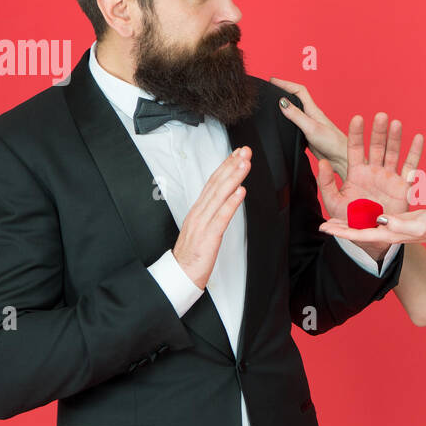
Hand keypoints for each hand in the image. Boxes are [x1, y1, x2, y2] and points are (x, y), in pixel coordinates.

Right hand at [172, 146, 249, 289]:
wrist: (180, 274)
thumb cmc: (193, 254)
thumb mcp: (202, 228)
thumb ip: (211, 213)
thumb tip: (225, 199)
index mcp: (198, 210)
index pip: (213, 182)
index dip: (226, 166)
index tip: (237, 153)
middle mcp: (199, 213)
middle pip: (216, 184)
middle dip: (232, 165)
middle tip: (245, 151)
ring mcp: (203, 223)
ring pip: (219, 196)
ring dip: (234, 178)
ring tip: (245, 164)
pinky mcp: (208, 237)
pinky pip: (221, 217)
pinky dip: (231, 203)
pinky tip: (240, 192)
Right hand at [269, 77, 350, 177]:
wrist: (341, 159)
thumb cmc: (332, 143)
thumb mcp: (311, 127)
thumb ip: (296, 115)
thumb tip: (282, 102)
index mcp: (313, 110)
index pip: (298, 90)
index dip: (285, 83)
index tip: (272, 80)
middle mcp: (311, 115)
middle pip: (296, 97)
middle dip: (283, 90)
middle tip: (270, 86)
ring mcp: (310, 124)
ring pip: (295, 110)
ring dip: (285, 104)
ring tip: (273, 100)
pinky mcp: (308, 135)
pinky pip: (295, 122)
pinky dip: (287, 118)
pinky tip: (283, 122)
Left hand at [315, 111, 423, 222]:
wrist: (371, 237)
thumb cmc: (351, 220)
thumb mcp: (333, 203)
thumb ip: (327, 183)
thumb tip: (321, 163)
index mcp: (356, 173)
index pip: (355, 148)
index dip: (356, 134)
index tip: (357, 118)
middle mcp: (373, 171)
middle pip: (376, 146)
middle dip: (378, 131)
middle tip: (380, 116)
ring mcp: (389, 177)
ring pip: (393, 153)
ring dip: (395, 138)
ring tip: (396, 123)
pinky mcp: (403, 186)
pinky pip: (410, 167)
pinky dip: (415, 152)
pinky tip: (418, 138)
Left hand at [319, 207, 425, 248]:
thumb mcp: (418, 226)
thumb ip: (401, 225)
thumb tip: (382, 220)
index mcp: (386, 232)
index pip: (357, 233)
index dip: (340, 231)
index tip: (324, 229)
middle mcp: (385, 226)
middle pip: (357, 226)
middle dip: (340, 225)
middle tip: (323, 224)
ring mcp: (390, 220)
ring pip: (365, 215)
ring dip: (352, 213)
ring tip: (337, 213)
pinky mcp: (397, 212)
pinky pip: (378, 209)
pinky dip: (368, 206)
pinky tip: (362, 203)